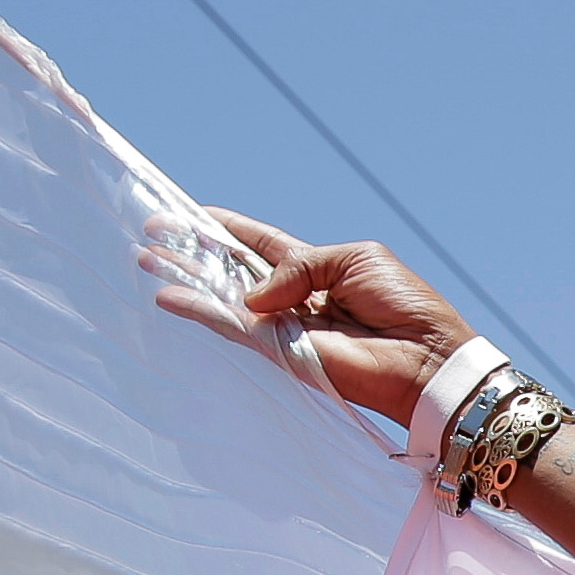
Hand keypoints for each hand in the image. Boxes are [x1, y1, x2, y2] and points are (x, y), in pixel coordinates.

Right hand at [144, 208, 473, 426]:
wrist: (427, 359)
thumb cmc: (406, 306)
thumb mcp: (354, 259)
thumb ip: (298, 264)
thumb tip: (253, 293)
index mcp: (315, 267)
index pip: (258, 243)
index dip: (223, 228)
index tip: (185, 214)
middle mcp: (295, 296)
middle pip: (233, 270)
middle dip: (193, 253)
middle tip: (151, 236)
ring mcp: (285, 325)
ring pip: (224, 298)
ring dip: (187, 279)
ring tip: (147, 260)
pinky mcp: (283, 352)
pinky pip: (234, 328)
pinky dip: (201, 311)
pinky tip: (169, 296)